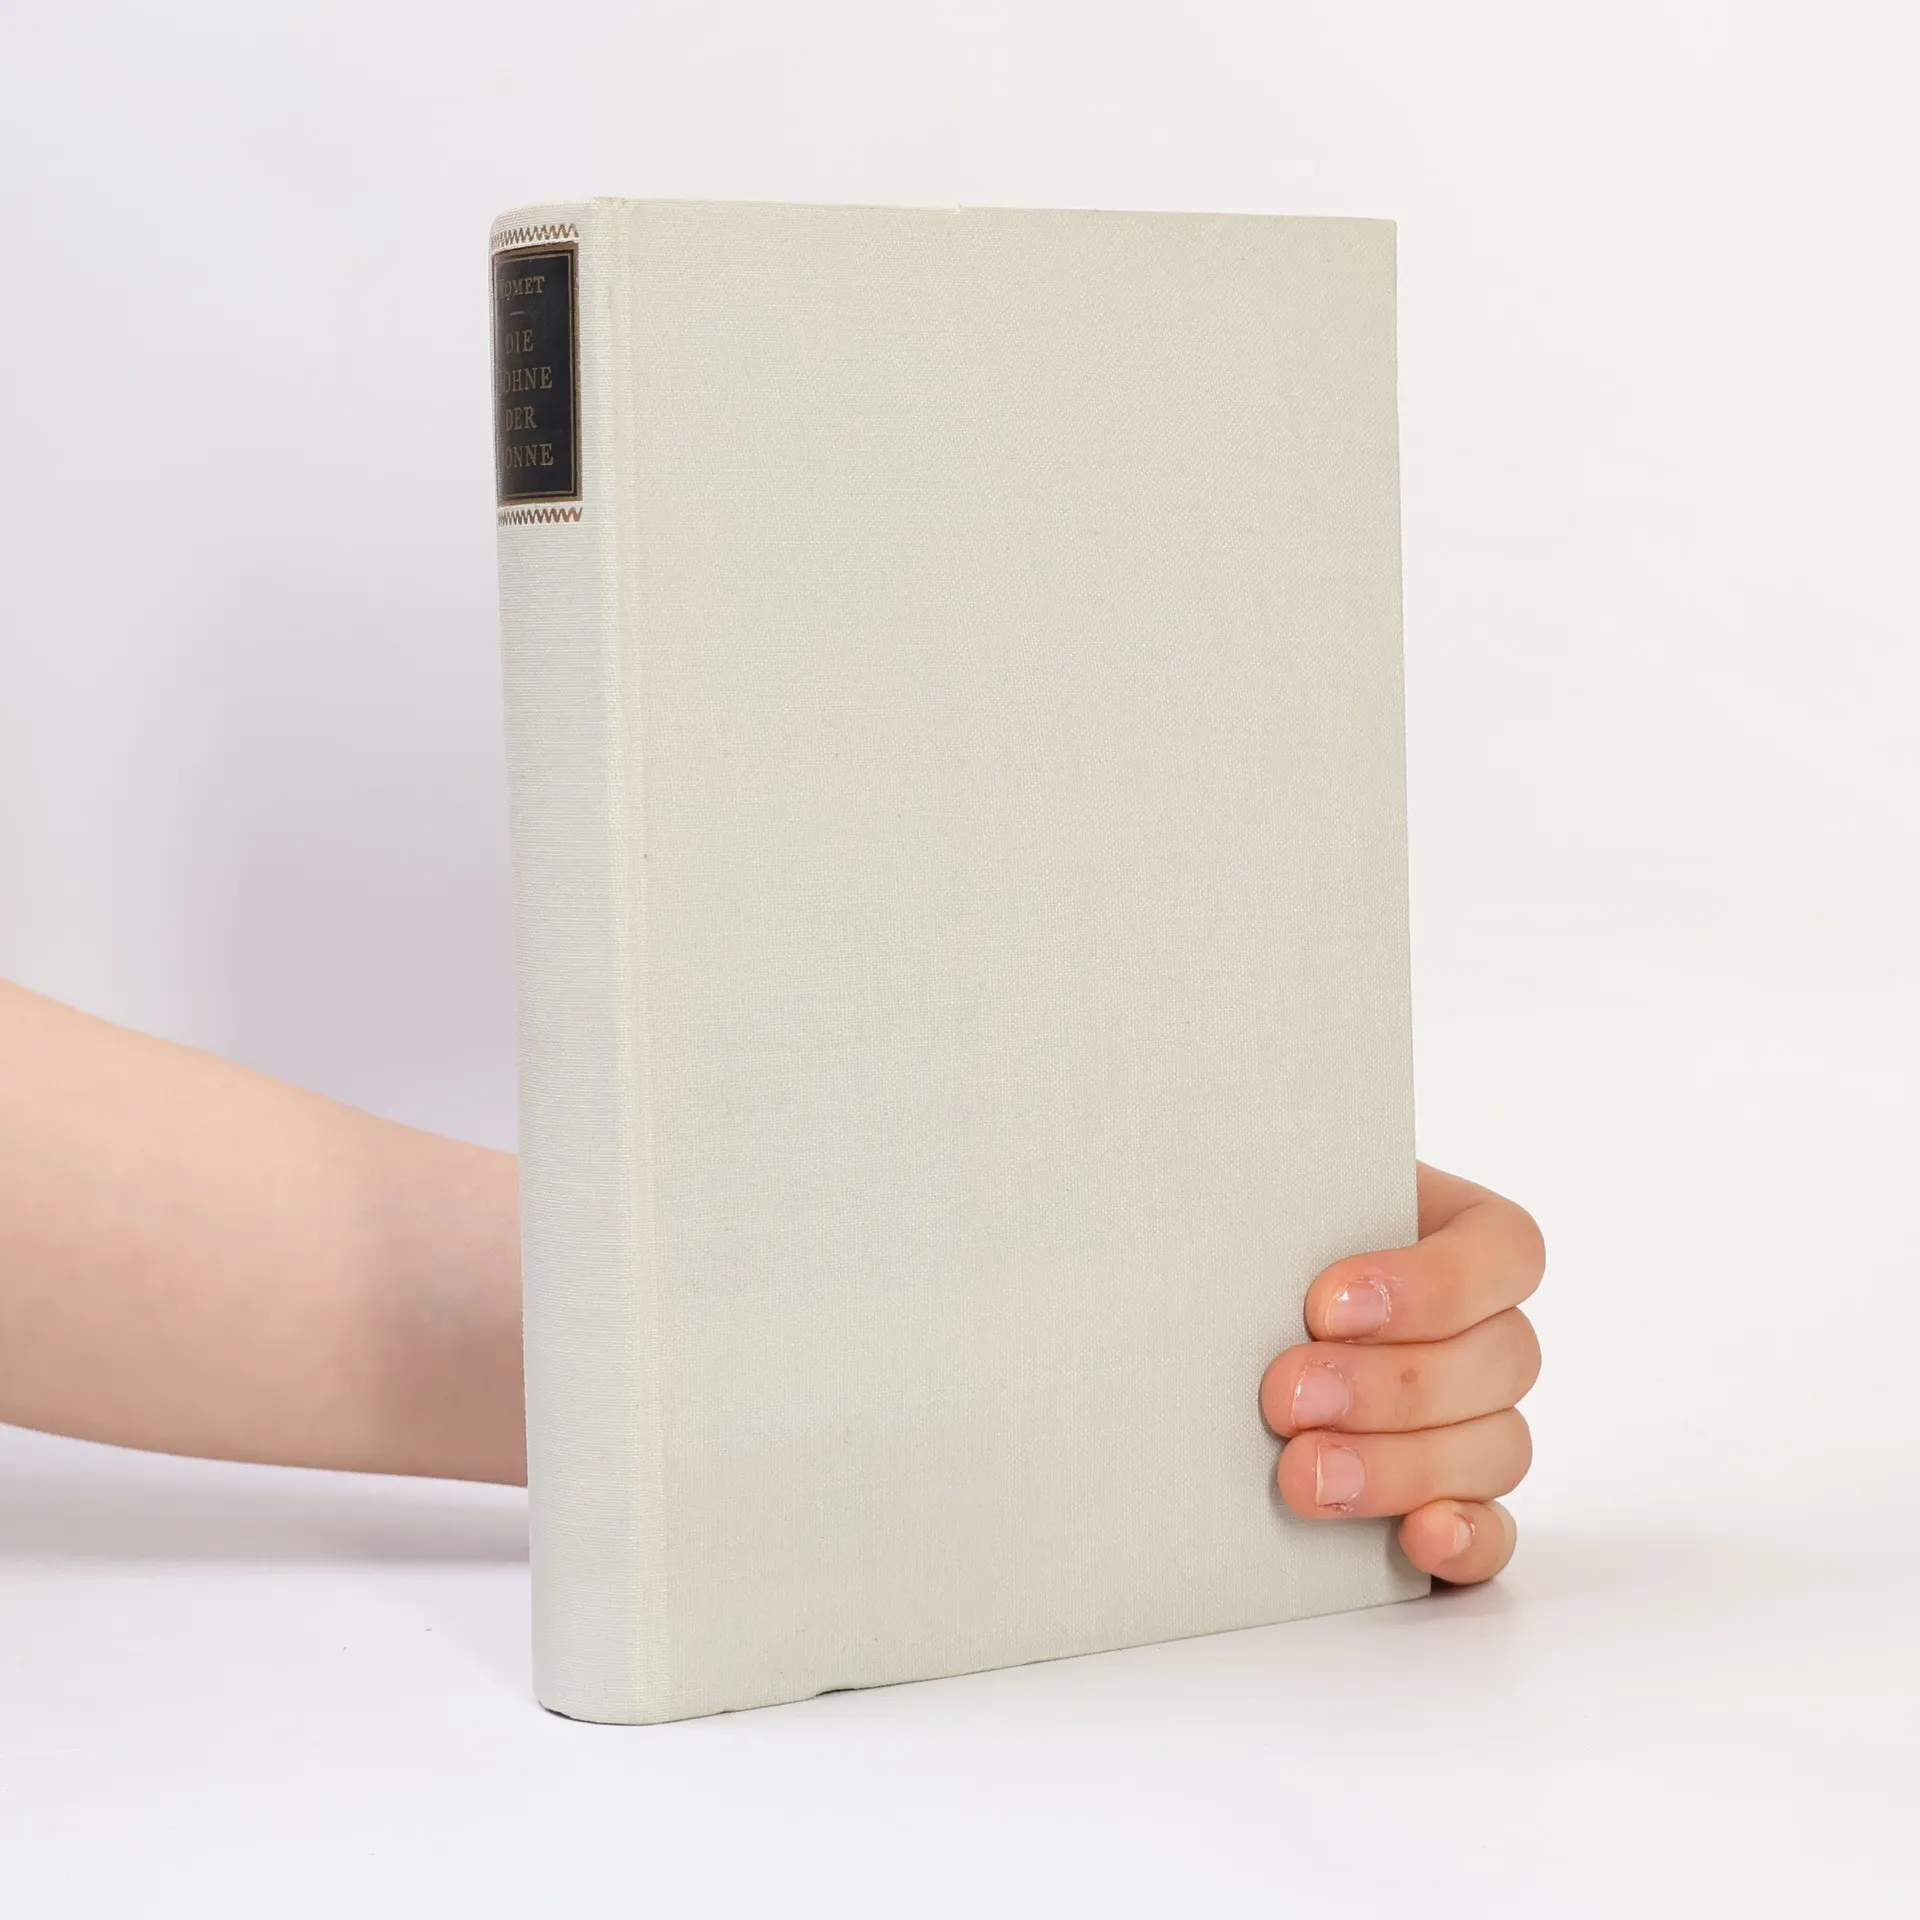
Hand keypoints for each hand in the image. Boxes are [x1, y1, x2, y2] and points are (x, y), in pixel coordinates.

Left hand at [1260, 1163, 1542, 1583]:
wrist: (1196, 1316)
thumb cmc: (1241, 1250)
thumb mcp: (1265, 1212)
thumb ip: (1283, 1214)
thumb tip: (1249, 1213)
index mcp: (1452, 1234)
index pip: (1505, 1250)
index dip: (1434, 1285)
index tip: (1327, 1305)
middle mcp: (1478, 1329)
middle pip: (1501, 1360)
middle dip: (1390, 1387)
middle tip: (1286, 1396)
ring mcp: (1474, 1421)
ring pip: (1497, 1448)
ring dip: (1402, 1465)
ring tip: (1302, 1472)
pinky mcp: (1450, 1503)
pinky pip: (1494, 1533)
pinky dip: (1467, 1540)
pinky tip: (1419, 1536)